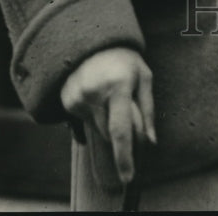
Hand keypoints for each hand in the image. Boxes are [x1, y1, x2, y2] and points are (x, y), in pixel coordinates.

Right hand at [60, 47, 155, 184]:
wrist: (92, 41)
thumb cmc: (124, 59)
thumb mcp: (143, 76)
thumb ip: (148, 109)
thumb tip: (150, 141)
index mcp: (117, 86)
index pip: (120, 130)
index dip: (125, 156)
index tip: (129, 176)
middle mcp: (94, 93)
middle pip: (109, 133)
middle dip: (119, 128)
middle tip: (123, 104)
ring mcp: (77, 98)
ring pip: (97, 129)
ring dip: (106, 122)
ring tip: (109, 95)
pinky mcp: (67, 101)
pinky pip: (84, 122)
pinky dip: (93, 116)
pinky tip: (95, 95)